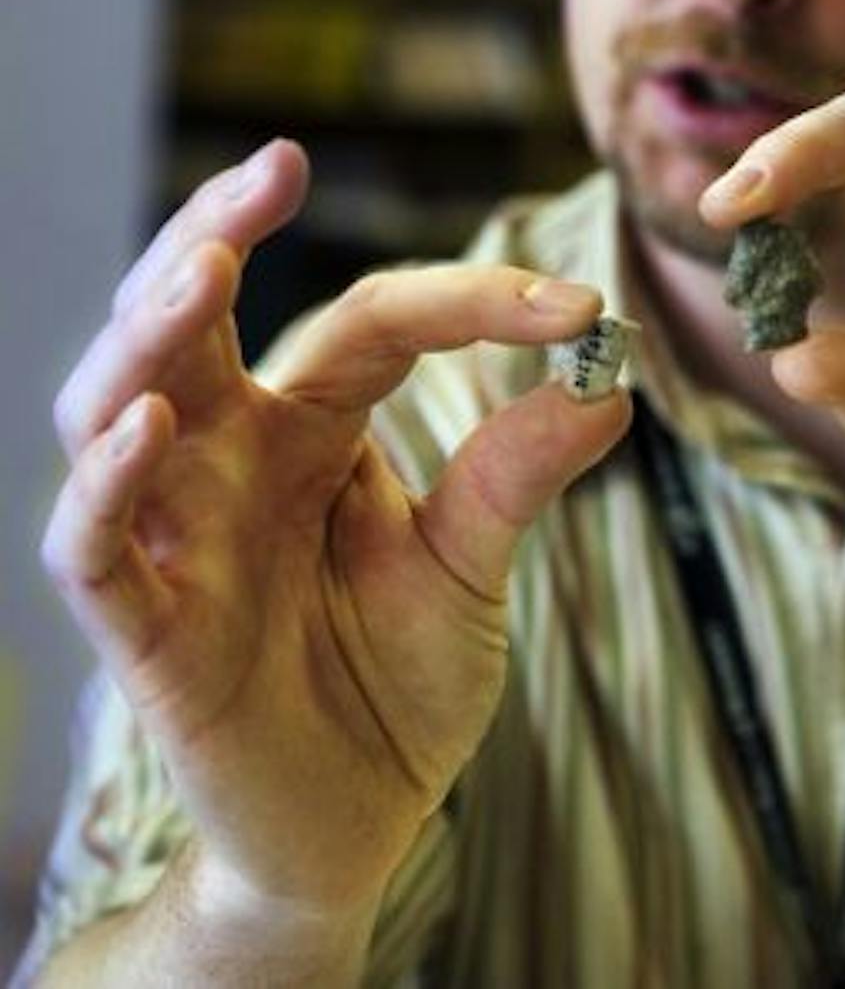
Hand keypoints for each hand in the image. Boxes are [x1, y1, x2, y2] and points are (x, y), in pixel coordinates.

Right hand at [43, 139, 629, 917]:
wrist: (355, 824)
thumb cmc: (398, 680)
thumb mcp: (471, 567)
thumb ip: (516, 476)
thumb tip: (608, 381)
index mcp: (312, 426)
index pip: (373, 322)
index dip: (469, 302)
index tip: (579, 310)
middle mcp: (229, 456)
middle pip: (187, 315)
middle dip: (216, 228)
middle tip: (273, 165)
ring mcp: (174, 532)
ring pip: (113, 401)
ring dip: (150, 328)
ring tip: (207, 264)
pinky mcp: (143, 627)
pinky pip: (91, 543)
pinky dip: (108, 482)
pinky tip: (155, 424)